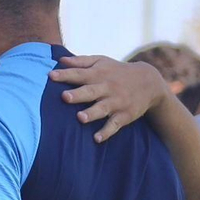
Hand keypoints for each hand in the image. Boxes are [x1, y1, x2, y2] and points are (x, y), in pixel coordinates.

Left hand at [49, 55, 168, 143]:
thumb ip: (80, 62)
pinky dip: (107, 132)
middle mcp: (107, 88)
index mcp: (98, 74)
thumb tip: (60, 60)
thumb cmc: (116, 71)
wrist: (149, 81)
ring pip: (102, 109)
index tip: (50, 75)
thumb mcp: (101, 61)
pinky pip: (115, 125)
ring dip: (92, 113)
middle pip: (90, 91)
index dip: (65, 75)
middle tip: (64, 97)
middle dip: (78, 94)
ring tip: (80, 118)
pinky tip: (97, 139)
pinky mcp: (124, 115)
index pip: (79, 74)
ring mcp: (116, 102)